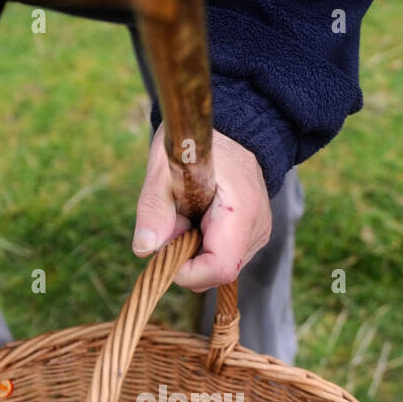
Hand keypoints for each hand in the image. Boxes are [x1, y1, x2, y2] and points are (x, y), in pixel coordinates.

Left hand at [131, 126, 270, 291]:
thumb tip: (144, 249)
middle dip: (186, 256)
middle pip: (216, 272)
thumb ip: (155, 209)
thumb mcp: (165, 169)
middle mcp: (257, 230)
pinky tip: (202, 217)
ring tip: (191, 212)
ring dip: (194, 250)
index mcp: (241, 213)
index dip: (187, 270)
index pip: (219, 269)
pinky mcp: (253, 237)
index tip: (167, 247)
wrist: (231, 129)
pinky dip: (203, 244)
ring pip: (217, 267)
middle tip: (177, 218)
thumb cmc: (196, 145)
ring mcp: (258, 235)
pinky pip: (222, 256)